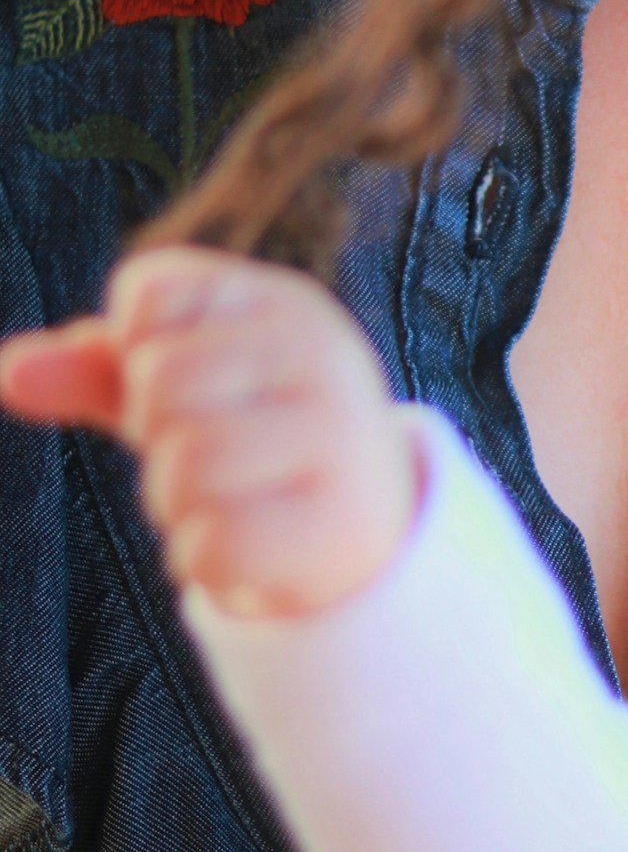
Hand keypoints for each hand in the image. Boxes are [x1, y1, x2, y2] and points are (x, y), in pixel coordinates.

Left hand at [0, 248, 418, 618]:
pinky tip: (247, 546)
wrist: (367, 525)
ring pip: (183, 468)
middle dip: (157, 435)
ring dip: (177, 504)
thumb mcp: (183, 387)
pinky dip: (204, 560)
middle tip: (212, 451)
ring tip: (230, 499)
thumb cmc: (255, 437)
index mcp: (280, 302)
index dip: (134, 350)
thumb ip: (97, 369)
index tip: (192, 383)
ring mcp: (339, 435)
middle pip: (158, 382)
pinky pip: (212, 543)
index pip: (149, 291)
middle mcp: (320, 352)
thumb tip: (8, 372)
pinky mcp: (339, 521)